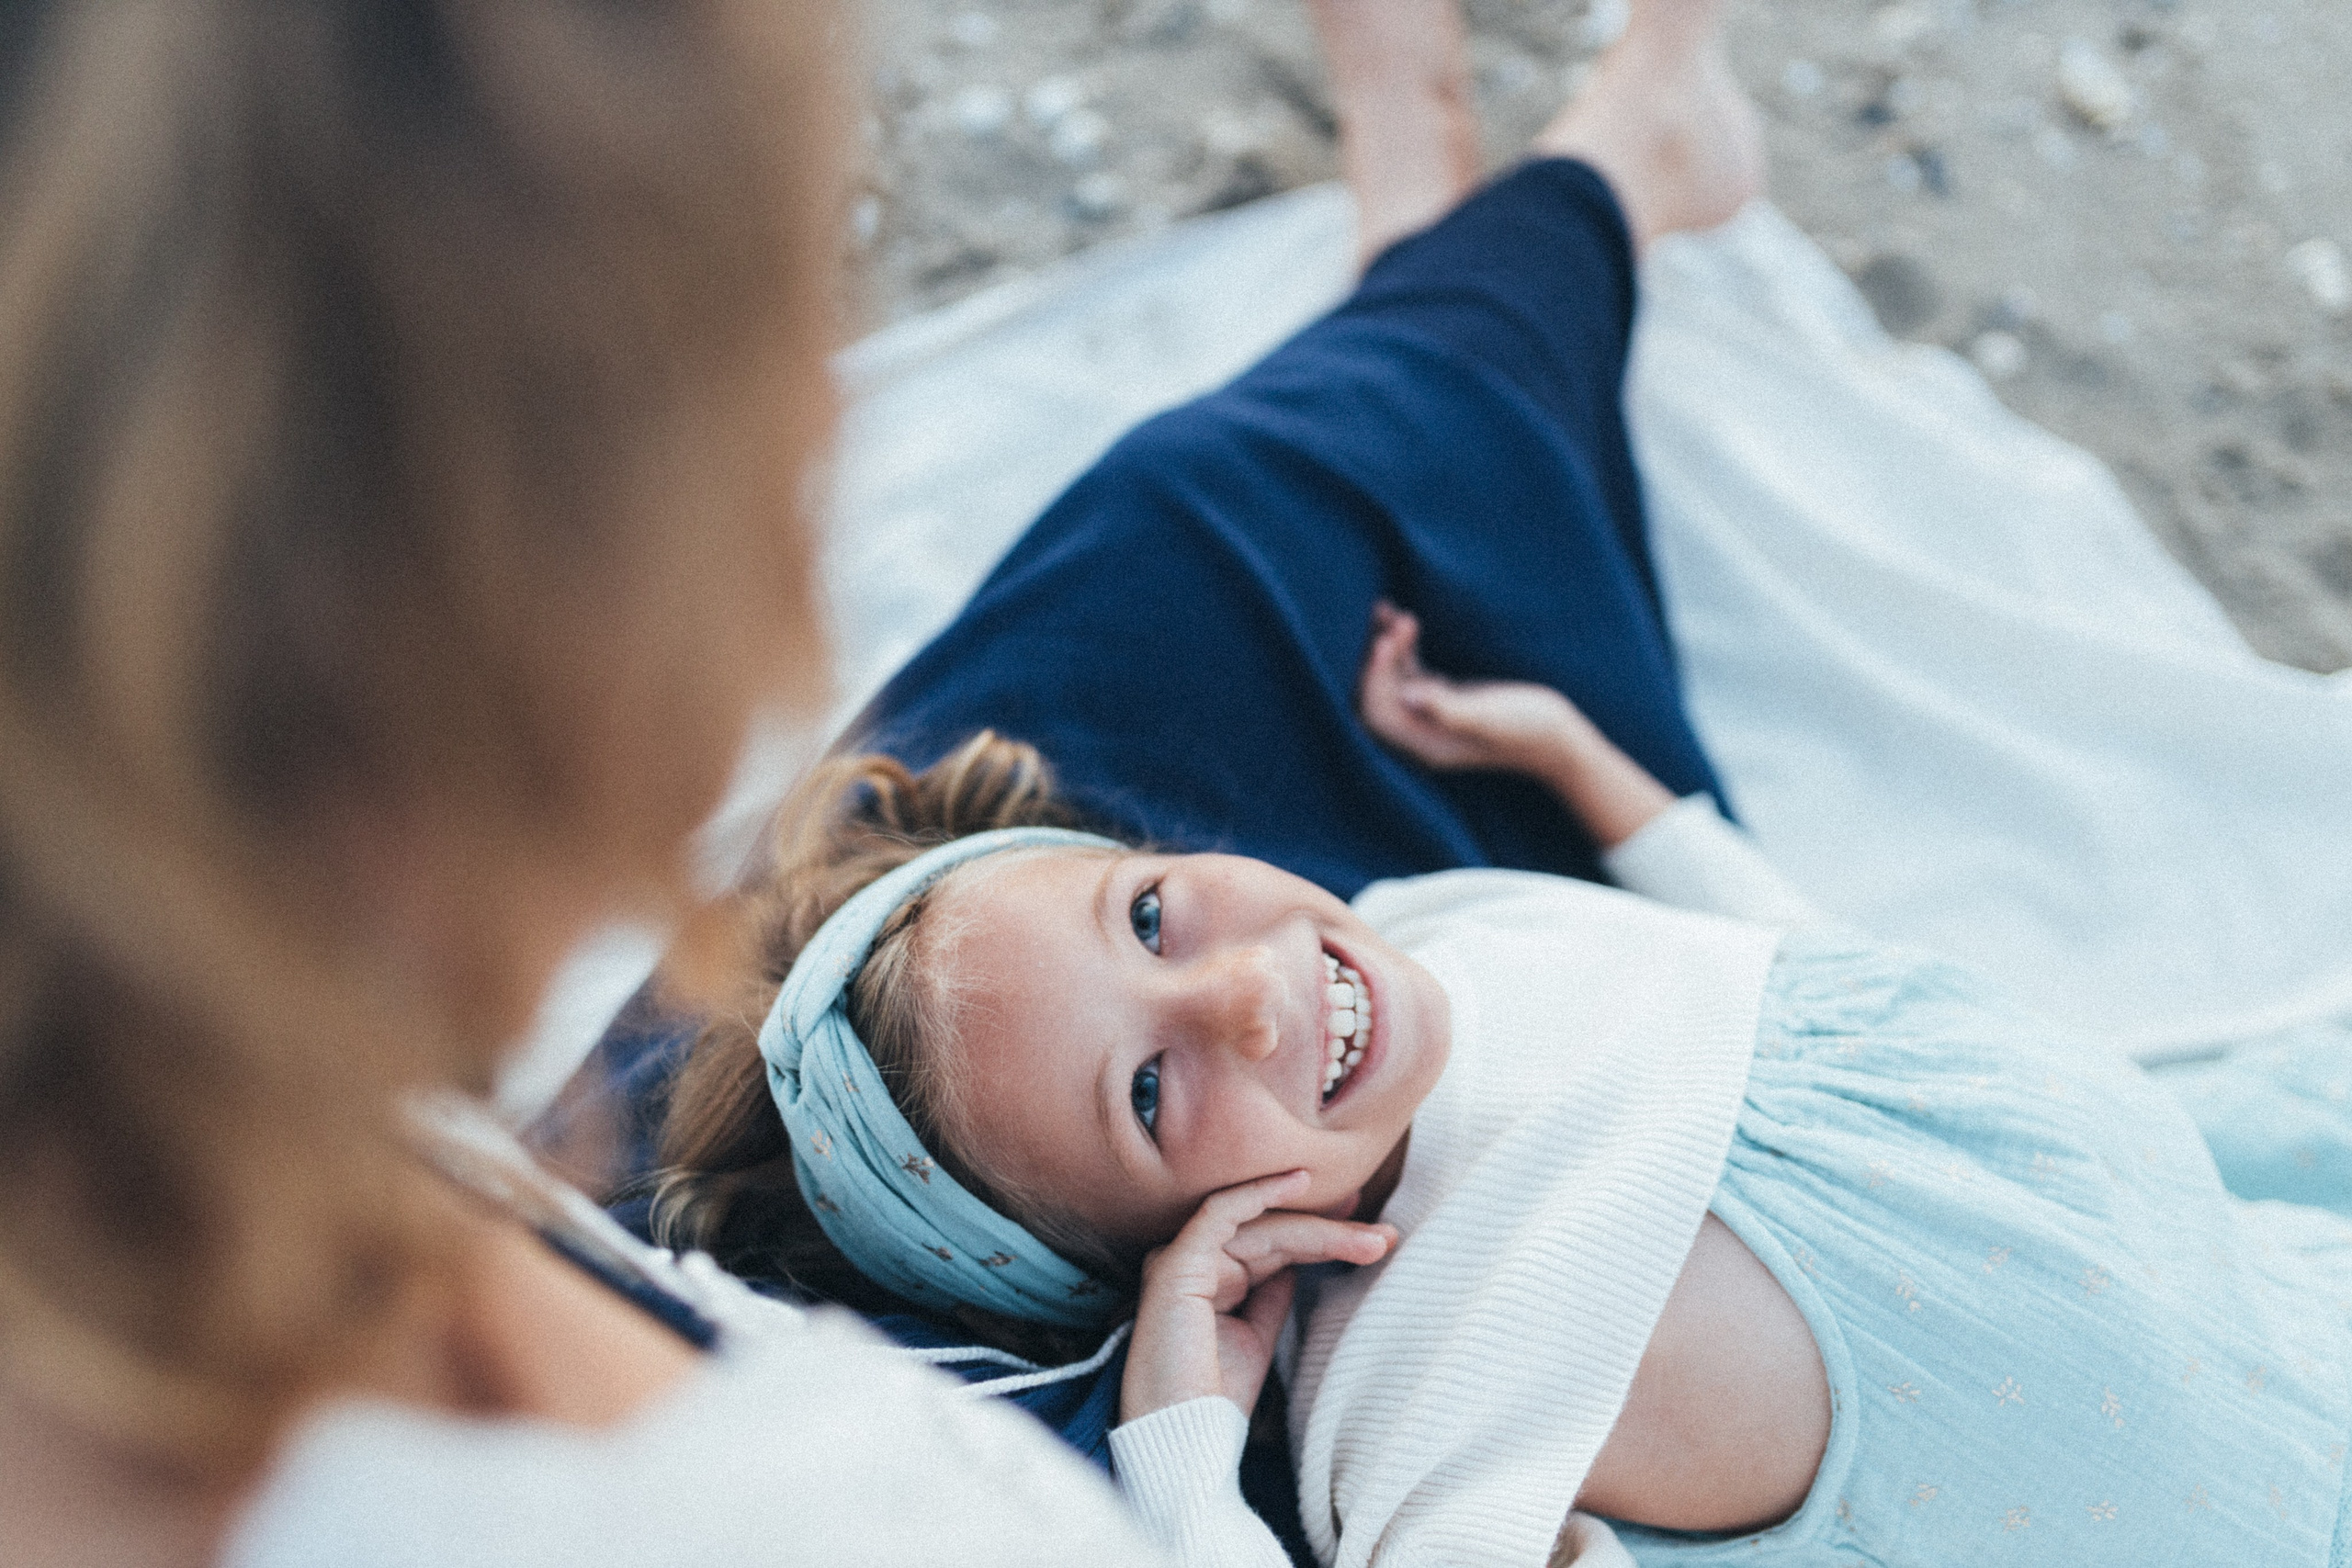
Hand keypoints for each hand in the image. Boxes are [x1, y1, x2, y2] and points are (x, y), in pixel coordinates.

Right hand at [1119, 1170, 1396, 1424]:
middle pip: (1272, 1234)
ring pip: (1260, 1226)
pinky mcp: (1176, 1265)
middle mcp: (1192, 1264)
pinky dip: (1258, 1193)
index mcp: (1208, 1279)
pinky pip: (1220, 1214)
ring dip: (1320, 1228)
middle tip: (1386, 1237)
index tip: (1371, 1230)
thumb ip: (1272, 1293)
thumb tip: (1296, 1260)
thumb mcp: (1256, 1338)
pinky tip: (1299, 1184)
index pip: (1272, 1245)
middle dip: (1332, 1233)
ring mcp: (1181, 1261)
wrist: (1183, 1441)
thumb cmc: (1213, 1399)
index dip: (1322, 1234)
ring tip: (1372, 1240)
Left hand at [1356, 600, 1675, 847]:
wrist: (1561, 737)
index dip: (1374, 678)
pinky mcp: (1444, 698)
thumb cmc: (1530, 728)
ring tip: (1392, 610)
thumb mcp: (1489, 716)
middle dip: (1377, 658)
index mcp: (1426, 745)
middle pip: (1378, 696)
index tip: (1384, 642)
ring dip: (1387, 646)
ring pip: (1391, 679)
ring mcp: (1430, 716)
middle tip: (1394, 620)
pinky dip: (1402, 647)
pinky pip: (1410, 672)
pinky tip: (1403, 618)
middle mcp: (1421, 733)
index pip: (1378, 714)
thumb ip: (1446, 708)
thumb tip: (1406, 694)